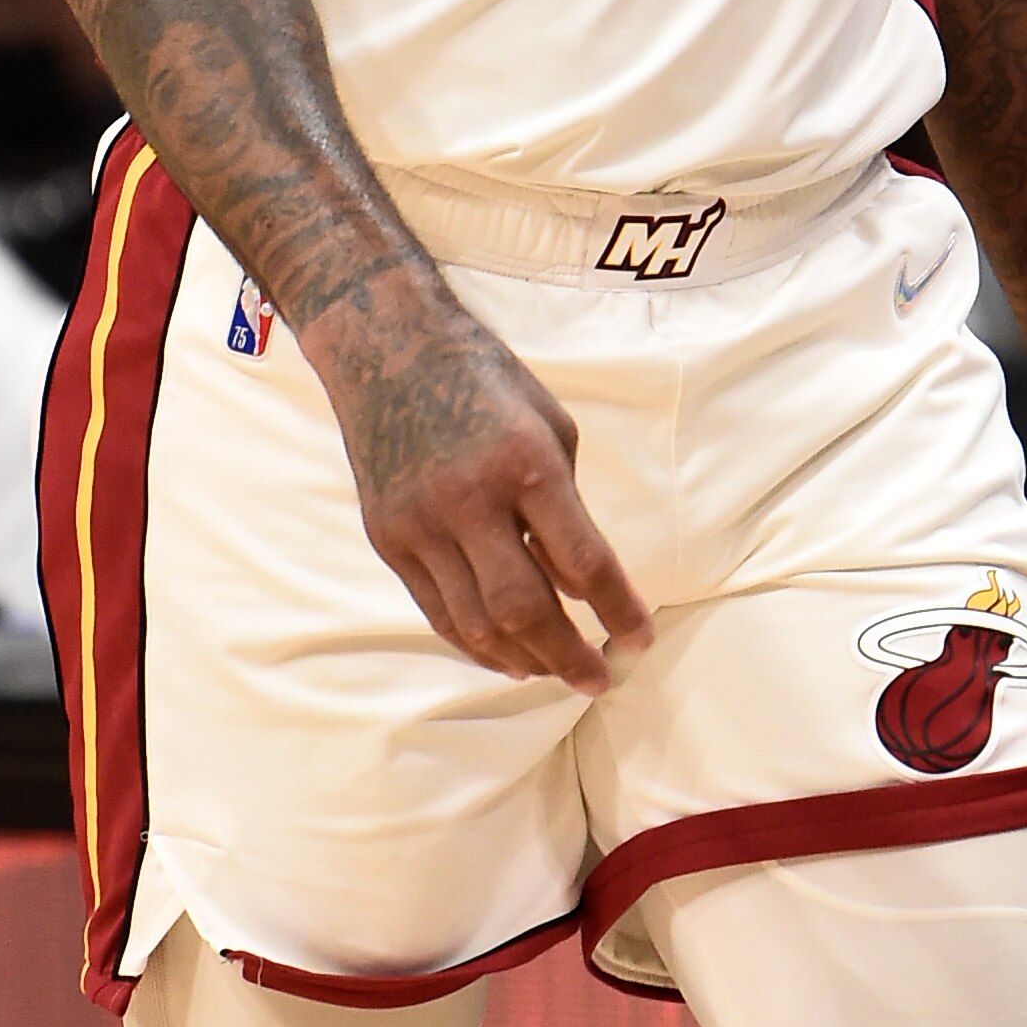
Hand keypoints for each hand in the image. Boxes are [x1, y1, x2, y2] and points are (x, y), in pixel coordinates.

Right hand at [311, 267, 653, 695]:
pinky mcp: (388, 538)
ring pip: (476, 623)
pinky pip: (436, 610)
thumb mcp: (550, 427)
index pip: (583, 563)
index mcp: (525, 464)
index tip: (640, 640)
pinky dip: (473, 643)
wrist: (386, 348)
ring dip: (522, 660)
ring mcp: (420, 525)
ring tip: (552, 672)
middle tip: (597, 678)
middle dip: (569, 656)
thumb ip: (565, 508)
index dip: (618, 611)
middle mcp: (468, 501)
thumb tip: (577, 585)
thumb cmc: (484, 380)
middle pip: (525, 610)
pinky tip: (503, 655)